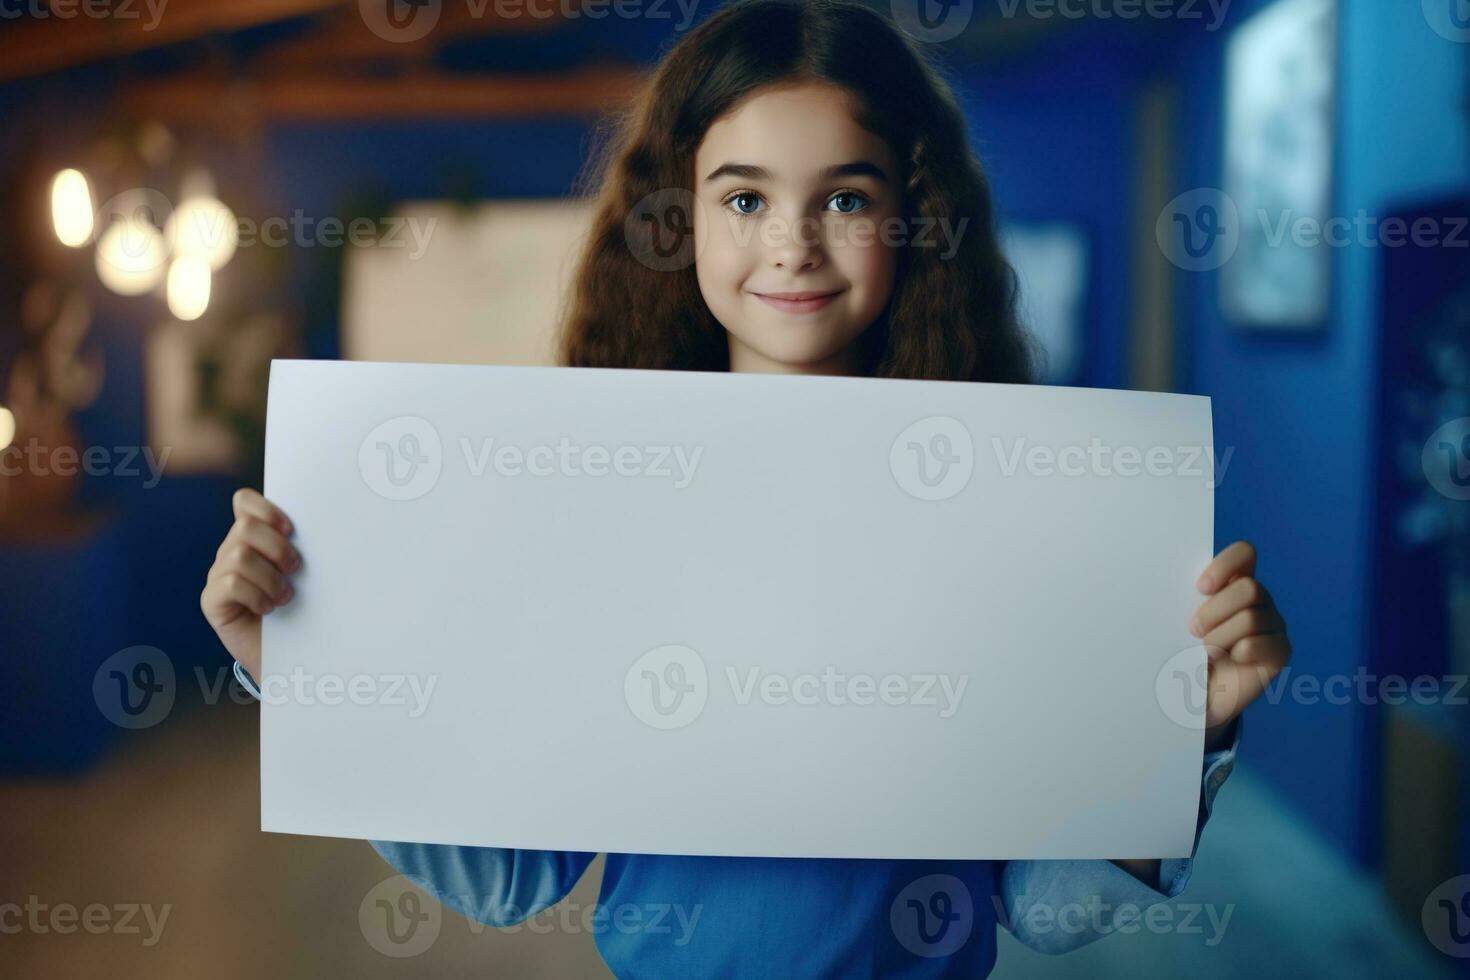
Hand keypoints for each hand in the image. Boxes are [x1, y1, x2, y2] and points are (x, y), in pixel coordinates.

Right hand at [199, 488, 299, 678]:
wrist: (294, 652)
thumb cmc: (304, 608)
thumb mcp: (306, 573)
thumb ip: (302, 547)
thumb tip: (324, 525)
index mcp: (253, 538)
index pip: (244, 502)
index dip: (267, 509)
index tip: (291, 529)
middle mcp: (231, 551)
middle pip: (245, 526)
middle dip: (277, 547)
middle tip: (295, 569)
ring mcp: (218, 575)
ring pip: (240, 555)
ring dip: (270, 577)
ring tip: (285, 597)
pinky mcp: (212, 601)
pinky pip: (230, 584)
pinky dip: (256, 595)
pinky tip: (268, 609)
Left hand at [1189, 540, 1290, 746]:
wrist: (1191, 695)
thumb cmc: (1181, 652)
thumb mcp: (1177, 621)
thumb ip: (1185, 599)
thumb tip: (1170, 576)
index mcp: (1233, 582)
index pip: (1245, 553)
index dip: (1225, 565)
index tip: (1200, 588)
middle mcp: (1258, 599)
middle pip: (1249, 588)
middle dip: (1215, 611)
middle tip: (1193, 630)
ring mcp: (1273, 625)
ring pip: (1251, 618)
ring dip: (1220, 637)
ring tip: (1207, 651)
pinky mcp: (1280, 651)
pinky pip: (1265, 644)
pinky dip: (1241, 653)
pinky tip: (1231, 661)